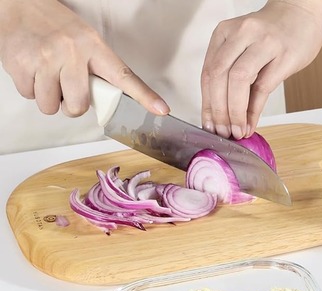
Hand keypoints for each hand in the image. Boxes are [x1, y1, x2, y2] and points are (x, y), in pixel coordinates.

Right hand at [0, 0, 168, 116]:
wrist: (19, 5)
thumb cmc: (55, 25)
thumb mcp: (85, 40)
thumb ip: (97, 68)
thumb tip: (107, 99)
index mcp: (93, 46)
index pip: (124, 76)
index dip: (145, 96)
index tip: (161, 110)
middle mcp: (70, 52)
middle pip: (78, 105)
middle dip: (72, 106)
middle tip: (68, 89)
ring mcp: (44, 59)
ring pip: (50, 105)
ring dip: (48, 97)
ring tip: (48, 75)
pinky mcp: (20, 65)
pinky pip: (29, 96)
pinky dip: (30, 88)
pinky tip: (32, 69)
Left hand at [200, 0, 321, 138]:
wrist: (303, 13)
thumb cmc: (274, 33)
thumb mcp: (246, 47)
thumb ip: (233, 74)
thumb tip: (224, 113)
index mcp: (226, 32)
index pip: (208, 72)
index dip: (207, 103)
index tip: (208, 124)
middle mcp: (242, 34)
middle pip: (219, 76)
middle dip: (218, 110)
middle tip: (221, 132)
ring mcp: (264, 43)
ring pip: (238, 80)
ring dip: (234, 111)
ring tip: (236, 130)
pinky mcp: (284, 55)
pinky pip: (263, 87)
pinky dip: (254, 110)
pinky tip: (251, 123)